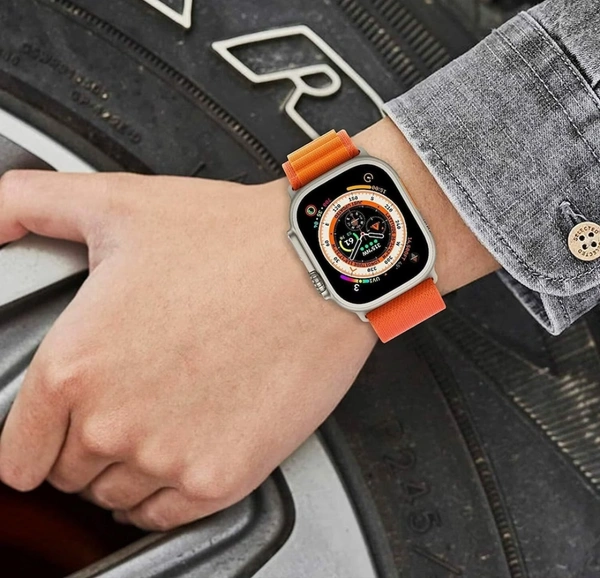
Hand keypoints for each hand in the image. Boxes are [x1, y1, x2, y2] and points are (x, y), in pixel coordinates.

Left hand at [0, 171, 375, 530]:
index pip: (18, 454)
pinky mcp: (223, 477)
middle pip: (71, 475)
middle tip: (129, 401)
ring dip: (130, 470)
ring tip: (167, 417)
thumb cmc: (230, 239)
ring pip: (119, 498)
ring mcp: (169, 457)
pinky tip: (192, 445)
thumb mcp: (118, 203)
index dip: (36, 440)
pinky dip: (171, 491)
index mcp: (75, 366)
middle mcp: (113, 424)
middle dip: (88, 447)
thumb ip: (27, 203)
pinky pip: (170, 514)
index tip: (58, 429)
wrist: (318, 266)